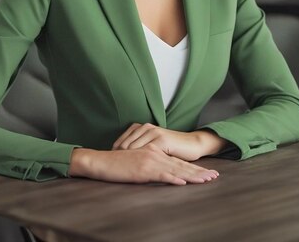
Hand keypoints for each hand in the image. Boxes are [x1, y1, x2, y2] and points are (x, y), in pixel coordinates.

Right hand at [68, 144, 218, 184]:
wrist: (101, 161)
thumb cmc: (116, 165)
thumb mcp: (136, 163)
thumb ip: (149, 166)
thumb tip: (161, 174)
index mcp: (154, 152)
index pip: (177, 161)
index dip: (193, 168)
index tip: (207, 173)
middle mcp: (155, 154)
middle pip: (181, 165)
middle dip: (199, 171)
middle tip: (214, 176)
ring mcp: (150, 161)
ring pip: (176, 169)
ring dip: (192, 176)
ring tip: (206, 180)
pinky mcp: (143, 169)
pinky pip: (161, 174)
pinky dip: (174, 178)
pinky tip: (184, 182)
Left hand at [112, 123, 228, 161]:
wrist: (191, 143)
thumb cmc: (171, 146)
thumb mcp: (151, 145)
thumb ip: (139, 148)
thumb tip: (123, 157)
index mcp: (140, 127)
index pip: (121, 142)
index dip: (113, 154)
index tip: (107, 164)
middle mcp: (145, 128)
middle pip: (124, 145)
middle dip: (115, 158)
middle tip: (107, 170)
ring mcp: (153, 133)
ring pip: (132, 149)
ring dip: (124, 160)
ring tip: (115, 171)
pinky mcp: (161, 140)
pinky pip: (146, 152)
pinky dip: (138, 162)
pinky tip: (133, 171)